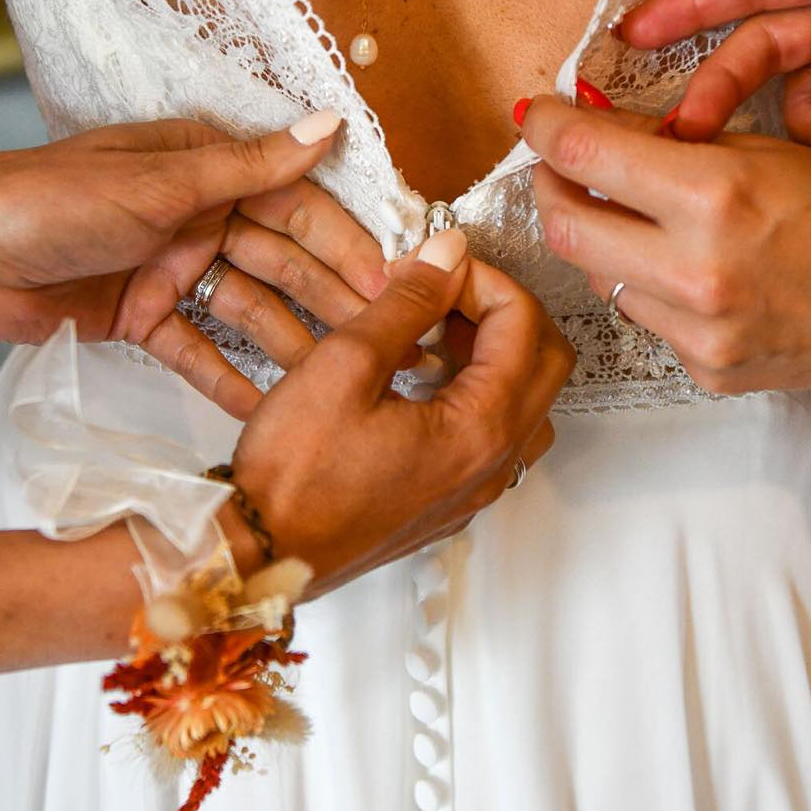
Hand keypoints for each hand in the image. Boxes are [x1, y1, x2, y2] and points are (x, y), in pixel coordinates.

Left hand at [0, 111, 387, 416]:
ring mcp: (171, 268)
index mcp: (203, 167)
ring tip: (336, 386)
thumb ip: (248, 167)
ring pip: (248, 308)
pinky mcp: (142, 318)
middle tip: (385, 345)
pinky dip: (230, 377)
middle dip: (330, 301)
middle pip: (281, 261)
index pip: (296, 204)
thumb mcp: (157, 183)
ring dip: (290, 343)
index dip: (346, 243)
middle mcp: (196, 215)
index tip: (394, 283)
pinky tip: (272, 407)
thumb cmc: (48, 200)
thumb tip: (328, 125)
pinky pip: (199, 350)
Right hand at [230, 231, 574, 591]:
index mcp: (480, 427)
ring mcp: (475, 491)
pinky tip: (423, 383)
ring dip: (498, 357)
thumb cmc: (294, 473)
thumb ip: (407, 303)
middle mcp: (493, 465)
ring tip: (437, 334)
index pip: (523, 324)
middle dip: (504, 313)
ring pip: (528, 405)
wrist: (263, 553)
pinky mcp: (450, 505)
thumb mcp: (345, 365)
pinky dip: (479, 397)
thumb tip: (448, 257)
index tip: (432, 267)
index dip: (481, 279)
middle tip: (445, 292)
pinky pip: (496, 441)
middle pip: (547, 363)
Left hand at [522, 94, 810, 410]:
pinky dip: (651, 287)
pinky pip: (646, 319)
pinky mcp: (704, 369)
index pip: (585, 156)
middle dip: (551, 189)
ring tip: (644, 220)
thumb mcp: (768, 152)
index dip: (546, 128)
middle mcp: (695, 270)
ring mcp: (697, 330)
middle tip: (559, 167)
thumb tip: (599, 126)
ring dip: (606, 242)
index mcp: (715, 196)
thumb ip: (677, 144)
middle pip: (565, 229)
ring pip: (601, 278)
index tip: (536, 116)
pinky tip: (693, 271)